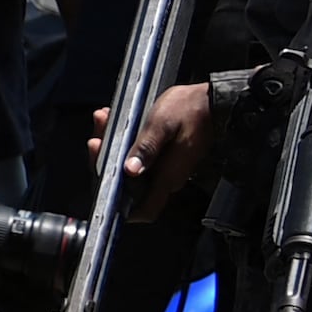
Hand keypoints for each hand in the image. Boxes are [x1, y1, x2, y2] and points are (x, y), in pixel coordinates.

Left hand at [114, 80, 219, 217]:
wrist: (215, 101)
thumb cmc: (192, 109)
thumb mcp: (163, 124)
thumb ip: (147, 147)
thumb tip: (130, 170)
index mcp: (167, 177)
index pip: (142, 210)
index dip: (120, 207)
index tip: (102, 184)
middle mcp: (164, 178)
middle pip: (126, 186)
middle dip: (106, 164)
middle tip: (97, 139)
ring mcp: (164, 169)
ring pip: (128, 169)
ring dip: (111, 149)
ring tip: (103, 121)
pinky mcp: (162, 158)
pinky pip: (137, 157)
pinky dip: (123, 144)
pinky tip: (114, 123)